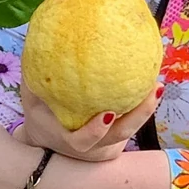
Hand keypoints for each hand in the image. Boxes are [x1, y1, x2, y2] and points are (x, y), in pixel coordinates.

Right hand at [15, 92, 155, 163]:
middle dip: (138, 116)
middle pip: (119, 136)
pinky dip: (142, 106)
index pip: (82, 142)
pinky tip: (151, 84)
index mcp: (68, 140)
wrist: (47, 143)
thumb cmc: (39, 115)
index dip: (94, 132)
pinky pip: (132, 123)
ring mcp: (107, 146)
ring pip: (130, 130)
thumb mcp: (32, 98)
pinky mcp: (116, 141)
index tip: (108, 113)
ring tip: (157, 85)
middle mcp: (92, 147)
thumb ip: (34, 78)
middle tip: (153, 89)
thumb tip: (40, 41)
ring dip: (146, 109)